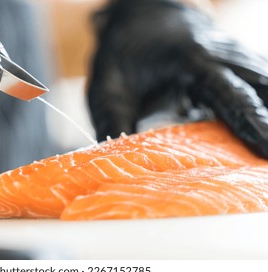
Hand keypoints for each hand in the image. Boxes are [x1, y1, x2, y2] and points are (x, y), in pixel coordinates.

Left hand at [87, 0, 267, 156]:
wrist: (141, 19)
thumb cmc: (125, 55)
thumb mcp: (109, 88)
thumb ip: (114, 123)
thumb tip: (115, 162)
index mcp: (191, 60)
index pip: (229, 93)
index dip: (250, 120)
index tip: (267, 148)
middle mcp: (221, 55)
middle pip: (261, 89)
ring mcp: (233, 57)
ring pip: (266, 84)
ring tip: (267, 148)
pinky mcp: (235, 64)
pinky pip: (261, 83)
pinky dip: (265, 103)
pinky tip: (262, 127)